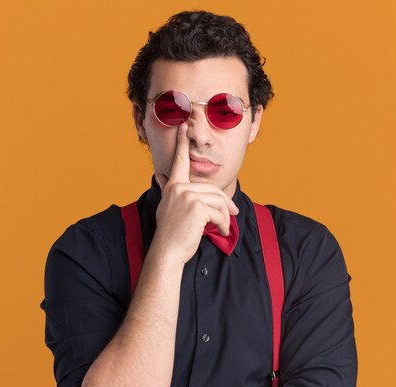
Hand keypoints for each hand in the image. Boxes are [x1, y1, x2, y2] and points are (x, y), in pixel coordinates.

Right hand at [152, 124, 238, 263]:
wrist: (167, 251)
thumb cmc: (171, 234)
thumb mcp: (168, 208)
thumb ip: (171, 191)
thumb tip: (161, 175)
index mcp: (173, 186)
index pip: (179, 161)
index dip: (182, 142)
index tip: (183, 124)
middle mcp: (179, 188)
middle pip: (213, 190)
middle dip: (226, 204)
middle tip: (235, 214)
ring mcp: (187, 196)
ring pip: (218, 202)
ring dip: (226, 217)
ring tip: (223, 228)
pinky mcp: (197, 207)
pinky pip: (219, 213)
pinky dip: (224, 224)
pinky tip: (219, 232)